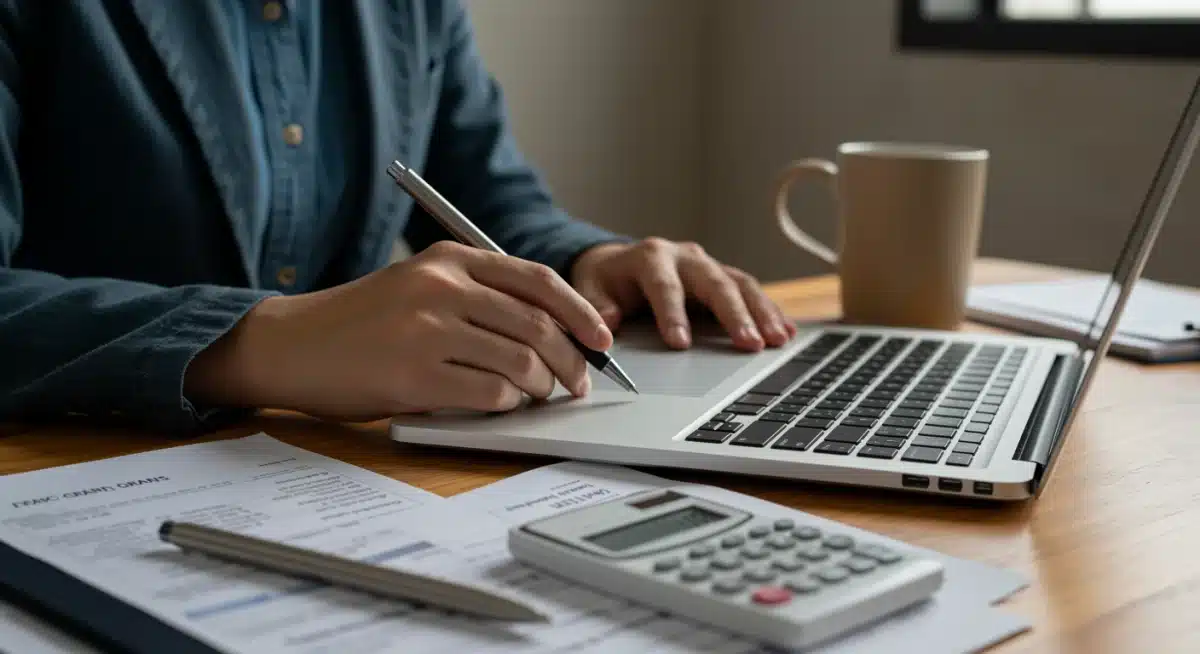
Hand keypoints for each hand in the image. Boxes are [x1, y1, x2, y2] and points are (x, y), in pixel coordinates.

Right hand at [184, 241, 612, 420]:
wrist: (292, 345)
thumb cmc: (361, 321)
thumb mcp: (420, 285)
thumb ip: (479, 295)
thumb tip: (555, 331)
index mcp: (449, 258)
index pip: (538, 280)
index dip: (581, 312)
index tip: (602, 339)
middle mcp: (442, 287)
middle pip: (538, 324)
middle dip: (571, 360)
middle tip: (577, 383)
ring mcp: (427, 330)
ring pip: (521, 360)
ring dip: (541, 386)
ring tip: (537, 396)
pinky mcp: (414, 376)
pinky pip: (490, 393)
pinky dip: (507, 404)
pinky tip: (501, 404)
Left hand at [570, 239, 795, 350]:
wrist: (617, 263)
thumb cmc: (605, 281)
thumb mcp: (589, 289)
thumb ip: (595, 306)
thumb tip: (606, 325)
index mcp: (650, 257)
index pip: (665, 286)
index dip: (673, 313)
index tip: (679, 343)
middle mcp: (685, 257)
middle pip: (714, 282)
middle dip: (733, 314)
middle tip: (748, 344)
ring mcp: (708, 265)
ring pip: (740, 284)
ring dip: (761, 312)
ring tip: (776, 341)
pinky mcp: (723, 277)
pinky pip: (751, 291)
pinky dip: (770, 311)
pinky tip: (787, 332)